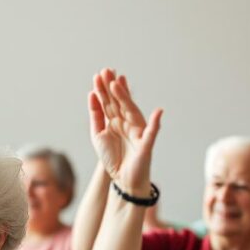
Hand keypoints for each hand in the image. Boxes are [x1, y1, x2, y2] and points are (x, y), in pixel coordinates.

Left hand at [88, 68, 162, 194]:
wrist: (123, 179)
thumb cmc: (113, 157)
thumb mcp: (98, 134)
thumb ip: (96, 116)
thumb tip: (91, 94)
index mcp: (116, 120)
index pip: (109, 102)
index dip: (104, 89)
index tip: (98, 74)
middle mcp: (128, 122)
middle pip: (119, 102)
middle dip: (112, 87)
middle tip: (106, 70)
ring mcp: (138, 131)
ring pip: (131, 112)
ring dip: (126, 98)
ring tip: (118, 84)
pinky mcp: (146, 144)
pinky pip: (152, 133)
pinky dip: (156, 124)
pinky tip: (158, 112)